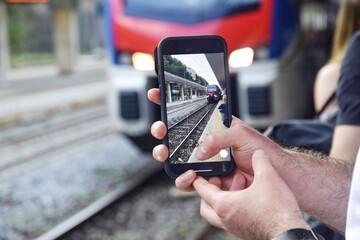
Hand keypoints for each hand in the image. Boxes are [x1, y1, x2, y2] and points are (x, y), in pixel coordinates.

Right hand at [148, 88, 282, 189]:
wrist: (272, 174)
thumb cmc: (260, 150)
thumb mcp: (241, 133)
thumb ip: (219, 137)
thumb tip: (200, 151)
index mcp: (212, 128)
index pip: (188, 112)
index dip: (171, 104)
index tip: (156, 94)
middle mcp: (205, 144)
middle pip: (175, 135)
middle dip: (161, 130)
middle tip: (160, 128)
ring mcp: (204, 162)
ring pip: (176, 158)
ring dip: (165, 154)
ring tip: (165, 152)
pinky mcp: (207, 180)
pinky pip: (189, 180)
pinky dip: (184, 179)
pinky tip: (189, 175)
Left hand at [192, 150, 310, 238]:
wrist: (290, 235)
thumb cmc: (277, 211)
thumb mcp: (268, 178)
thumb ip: (260, 161)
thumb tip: (259, 154)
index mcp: (224, 205)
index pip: (202, 190)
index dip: (198, 179)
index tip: (197, 173)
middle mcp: (225, 218)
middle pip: (206, 205)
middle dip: (209, 191)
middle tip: (219, 180)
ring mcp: (234, 227)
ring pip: (218, 213)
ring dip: (223, 198)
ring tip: (240, 185)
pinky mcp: (244, 231)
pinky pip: (231, 218)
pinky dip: (234, 206)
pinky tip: (250, 197)